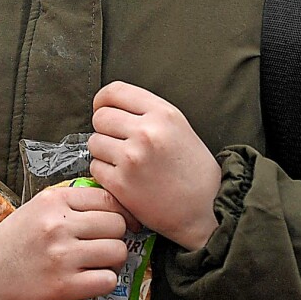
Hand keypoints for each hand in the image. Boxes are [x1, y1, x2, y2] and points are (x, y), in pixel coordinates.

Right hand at [0, 184, 135, 299]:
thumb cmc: (19, 239)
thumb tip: (118, 205)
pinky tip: (92, 279)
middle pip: (117, 225)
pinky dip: (106, 282)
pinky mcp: (64, 286)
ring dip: (115, 260)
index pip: (108, 198)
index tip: (123, 222)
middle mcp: (58, 225)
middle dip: (118, 236)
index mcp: (55, 200)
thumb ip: (74, 202)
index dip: (122, 212)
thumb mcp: (40, 207)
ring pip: (117, 252)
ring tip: (100, 263)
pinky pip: (108, 280)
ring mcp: (62, 256)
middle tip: (106, 245)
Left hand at [88, 81, 221, 250]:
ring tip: (123, 161)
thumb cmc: (194, 169)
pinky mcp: (121, 183)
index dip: (103, 100)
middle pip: (100, 117)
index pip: (115, 91)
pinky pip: (95, 167)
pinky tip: (123, 177)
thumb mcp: (179, 126)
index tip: (102, 108)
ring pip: (94, 142)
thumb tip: (111, 107)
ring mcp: (132, 158)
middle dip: (105, 128)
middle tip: (117, 141)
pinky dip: (104, 172)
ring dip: (103, 151)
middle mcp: (146, 132)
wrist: (205, 208)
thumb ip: (147, 112)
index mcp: (162, 113)